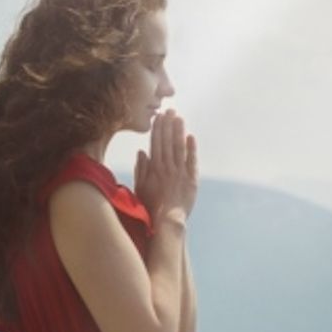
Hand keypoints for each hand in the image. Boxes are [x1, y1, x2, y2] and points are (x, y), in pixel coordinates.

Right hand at [134, 108, 197, 222]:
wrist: (167, 221)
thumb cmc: (150, 206)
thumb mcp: (140, 187)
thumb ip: (140, 169)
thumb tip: (141, 151)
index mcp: (154, 169)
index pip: (156, 144)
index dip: (157, 129)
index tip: (158, 117)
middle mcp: (167, 167)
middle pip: (167, 142)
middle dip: (168, 125)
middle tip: (169, 110)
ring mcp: (180, 173)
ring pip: (179, 148)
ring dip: (179, 131)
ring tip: (179, 118)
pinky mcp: (191, 180)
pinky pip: (192, 161)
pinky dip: (192, 148)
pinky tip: (191, 136)